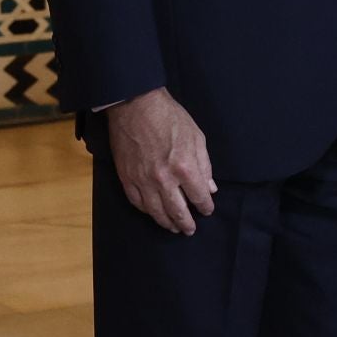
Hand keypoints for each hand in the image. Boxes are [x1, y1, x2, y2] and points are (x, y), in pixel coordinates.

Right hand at [106, 87, 215, 234]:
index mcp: (184, 168)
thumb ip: (204, 165)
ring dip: (166, 222)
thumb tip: (210, 188)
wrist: (135, 106)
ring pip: (155, 211)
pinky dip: (146, 211)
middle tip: (190, 229)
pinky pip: (137, 202)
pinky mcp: (126, 178)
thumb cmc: (170, 118)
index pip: (199, 197)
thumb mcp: (196, 137)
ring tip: (173, 228)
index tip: (207, 210)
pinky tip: (153, 213)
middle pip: (177, 210)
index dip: (205, 207)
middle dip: (186, 223)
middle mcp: (164, 179)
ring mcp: (143, 180)